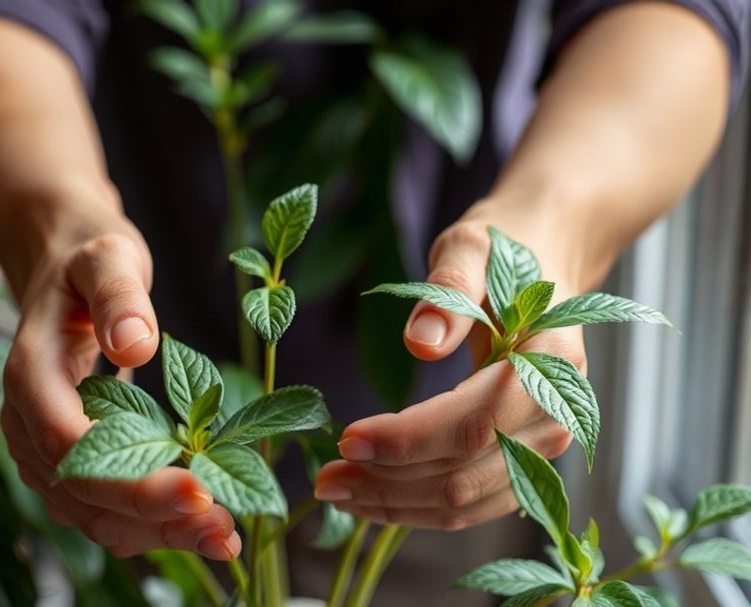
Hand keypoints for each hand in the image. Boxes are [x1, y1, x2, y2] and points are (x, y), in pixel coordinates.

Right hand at [0, 200, 239, 559]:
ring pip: (89, 513)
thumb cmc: (89, 259)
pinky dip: (145, 524)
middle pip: (80, 495)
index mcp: (30, 374)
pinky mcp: (65, 457)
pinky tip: (196, 525)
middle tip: (225, 532)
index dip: (132, 480)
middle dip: (153, 520)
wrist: (61, 263)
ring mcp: (41, 445)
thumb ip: (120, 295)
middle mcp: (26, 421)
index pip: (72, 447)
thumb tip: (137, 345)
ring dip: (154, 533)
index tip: (199, 491)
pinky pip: (98, 507)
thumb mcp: (109, 256)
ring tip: (223, 538)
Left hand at [315, 220, 583, 528]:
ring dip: (397, 506)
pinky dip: (419, 508)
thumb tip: (419, 342)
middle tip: (324, 478)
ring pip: (465, 502)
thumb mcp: (472, 248)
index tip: (347, 439)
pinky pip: (471, 503)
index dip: (407, 440)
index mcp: (550, 363)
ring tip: (338, 491)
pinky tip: (373, 498)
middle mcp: (557, 415)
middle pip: (465, 475)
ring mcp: (545, 445)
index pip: (474, 423)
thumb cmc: (505, 251)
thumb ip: (450, 287)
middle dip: (388, 482)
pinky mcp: (525, 459)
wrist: (547, 264)